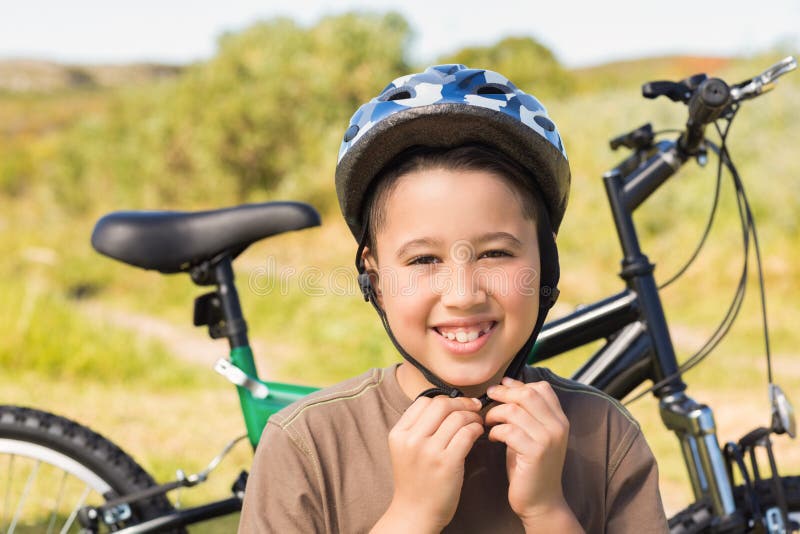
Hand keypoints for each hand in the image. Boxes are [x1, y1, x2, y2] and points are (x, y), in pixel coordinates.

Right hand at [372, 395, 483, 532]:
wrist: (415, 513)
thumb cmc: (415, 480)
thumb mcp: (405, 449)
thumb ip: (418, 427)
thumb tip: (447, 404)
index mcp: (399, 433)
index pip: (424, 401)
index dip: (445, 399)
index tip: (458, 405)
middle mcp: (411, 440)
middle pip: (442, 405)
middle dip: (462, 403)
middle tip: (473, 408)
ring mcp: (429, 452)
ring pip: (457, 418)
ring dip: (472, 416)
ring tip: (477, 422)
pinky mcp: (447, 463)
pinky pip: (467, 434)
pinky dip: (476, 429)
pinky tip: (478, 433)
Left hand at [485, 377, 576, 528]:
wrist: (541, 501)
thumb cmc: (530, 465)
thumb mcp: (532, 433)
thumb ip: (526, 412)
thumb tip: (507, 384)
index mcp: (560, 419)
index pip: (542, 387)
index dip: (518, 384)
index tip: (501, 387)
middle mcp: (558, 426)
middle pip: (528, 394)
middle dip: (504, 393)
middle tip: (489, 398)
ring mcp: (548, 439)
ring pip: (515, 411)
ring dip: (495, 413)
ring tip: (488, 421)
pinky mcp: (535, 453)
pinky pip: (509, 431)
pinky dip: (495, 431)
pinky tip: (492, 437)